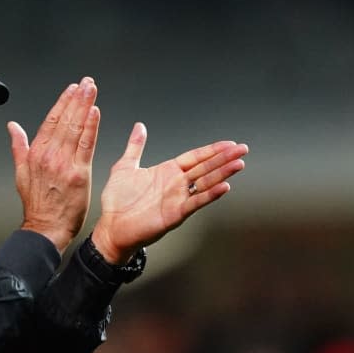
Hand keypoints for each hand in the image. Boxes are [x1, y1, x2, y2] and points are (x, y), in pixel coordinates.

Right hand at [7, 77, 99, 252]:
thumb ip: (18, 145)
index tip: (72, 88)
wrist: (45, 228)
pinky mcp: (78, 173)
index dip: (62, 102)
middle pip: (65, 120)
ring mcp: (63, 163)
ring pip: (76, 128)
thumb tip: (12, 127)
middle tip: (87, 83)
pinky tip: (95, 113)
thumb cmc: (36, 204)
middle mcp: (49, 155)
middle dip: (77, 98)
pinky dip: (90, 127)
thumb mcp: (20, 171)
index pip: (51, 120)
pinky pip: (86, 145)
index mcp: (36, 153)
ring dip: (85, 106)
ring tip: (92, 90)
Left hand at [92, 122, 247, 263]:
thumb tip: (139, 126)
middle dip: (224, 158)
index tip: (229, 143)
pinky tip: (224, 187)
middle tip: (243, 149)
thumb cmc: (118, 200)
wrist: (111, 226)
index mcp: (167, 171)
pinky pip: (195, 202)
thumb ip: (135, 146)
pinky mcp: (175, 214)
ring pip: (205, 183)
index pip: (195, 157)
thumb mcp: (125, 167)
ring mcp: (178, 199)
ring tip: (239, 164)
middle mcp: (176, 184)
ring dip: (222, 173)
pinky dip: (210, 195)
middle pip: (205, 167)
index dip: (211, 150)